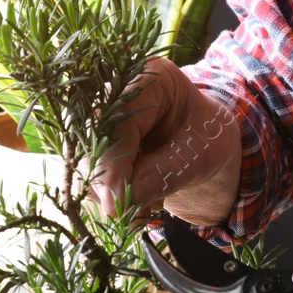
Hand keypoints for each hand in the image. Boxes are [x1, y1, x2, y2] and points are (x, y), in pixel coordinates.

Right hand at [93, 56, 242, 224]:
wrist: (207, 141)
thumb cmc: (209, 138)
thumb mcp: (198, 156)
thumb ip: (162, 175)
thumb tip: (119, 205)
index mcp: (151, 77)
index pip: (118, 120)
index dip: (112, 163)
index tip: (114, 204)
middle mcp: (117, 89)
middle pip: (91, 136)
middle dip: (104, 180)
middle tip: (121, 215)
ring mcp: (101, 114)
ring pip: (84, 157)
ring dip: (106, 191)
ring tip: (145, 207)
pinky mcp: (95, 140)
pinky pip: (89, 170)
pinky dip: (109, 193)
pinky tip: (137, 200)